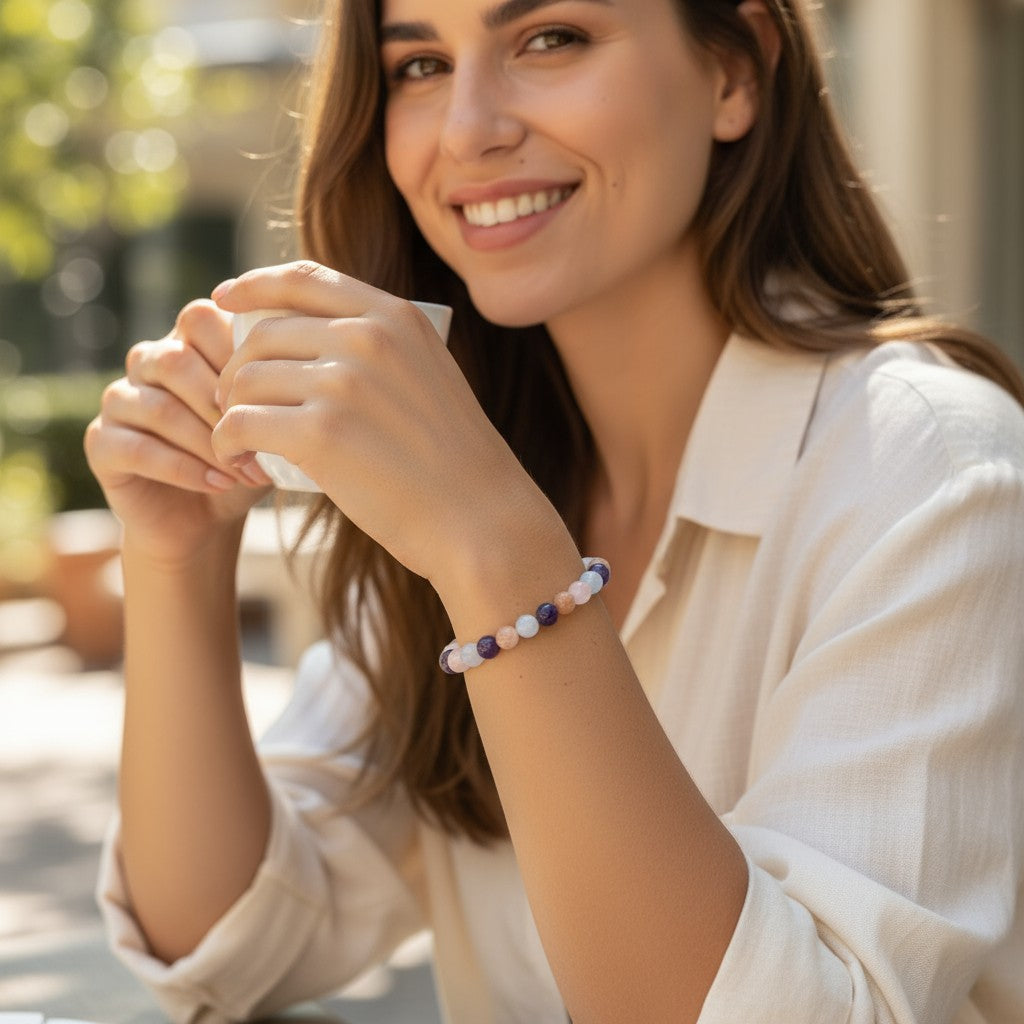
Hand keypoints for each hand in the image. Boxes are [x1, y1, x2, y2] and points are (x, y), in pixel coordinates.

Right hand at [85, 300, 271, 565]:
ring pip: (159, 407)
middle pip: (175, 361)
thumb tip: (292, 382)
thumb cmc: (246, 460)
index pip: (201, 318)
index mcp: (187, 341)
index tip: (275, 398)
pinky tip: (219, 484)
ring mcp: (119, 399)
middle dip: (223, 408)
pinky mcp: (101, 442)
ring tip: (244, 471)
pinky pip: (138, 448)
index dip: (239, 357)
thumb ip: (274, 390)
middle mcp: (147, 361)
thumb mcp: (270, 422)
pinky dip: (185, 469)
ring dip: (209, 444)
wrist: (208, 520)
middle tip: (260, 444)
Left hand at [211, 261, 546, 584]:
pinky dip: (226, 444)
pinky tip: (237, 462)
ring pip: (245, 380)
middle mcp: (366, 337)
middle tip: (235, 407)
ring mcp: (343, 383)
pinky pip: (241, 423)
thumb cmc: (454, 461)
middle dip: (235, 370)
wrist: (481, 517)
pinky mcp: (321, 433)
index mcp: (394, 317)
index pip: (303, 278)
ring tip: (241, 446)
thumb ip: (383, 349)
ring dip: (229, 413)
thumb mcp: (430, 376)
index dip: (252, 284)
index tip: (223, 299)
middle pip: (263, 335)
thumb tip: (316, 339)